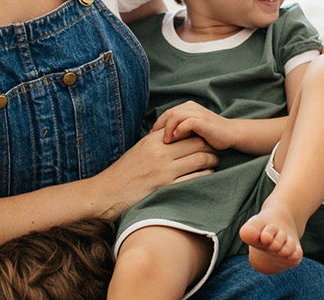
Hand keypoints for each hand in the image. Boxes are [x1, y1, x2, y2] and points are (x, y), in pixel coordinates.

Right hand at [92, 129, 215, 216]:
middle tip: (216, 150)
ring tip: (215, 162)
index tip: (207, 137)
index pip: (185, 130)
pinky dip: (205, 176)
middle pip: (197, 143)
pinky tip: (207, 176)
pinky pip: (194, 179)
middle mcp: (160, 153)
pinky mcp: (166, 188)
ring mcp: (164, 171)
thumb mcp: (139, 150)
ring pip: (199, 159)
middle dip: (211, 146)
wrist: (106, 192)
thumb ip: (158, 141)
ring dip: (212, 161)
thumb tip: (176, 135)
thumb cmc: (124, 172)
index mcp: (153, 141)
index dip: (200, 133)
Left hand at [152, 101, 238, 149]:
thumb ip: (179, 130)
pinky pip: (186, 122)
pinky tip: (176, 139)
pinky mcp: (203, 121)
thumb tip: (160, 139)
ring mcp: (197, 112)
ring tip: (166, 141)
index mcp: (187, 107)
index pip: (166, 113)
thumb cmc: (210, 135)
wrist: (231, 134)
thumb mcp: (191, 131)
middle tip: (154, 141)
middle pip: (168, 113)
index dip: (157, 125)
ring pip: (175, 115)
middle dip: (159, 127)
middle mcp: (191, 107)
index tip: (151, 139)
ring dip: (168, 129)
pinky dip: (179, 130)